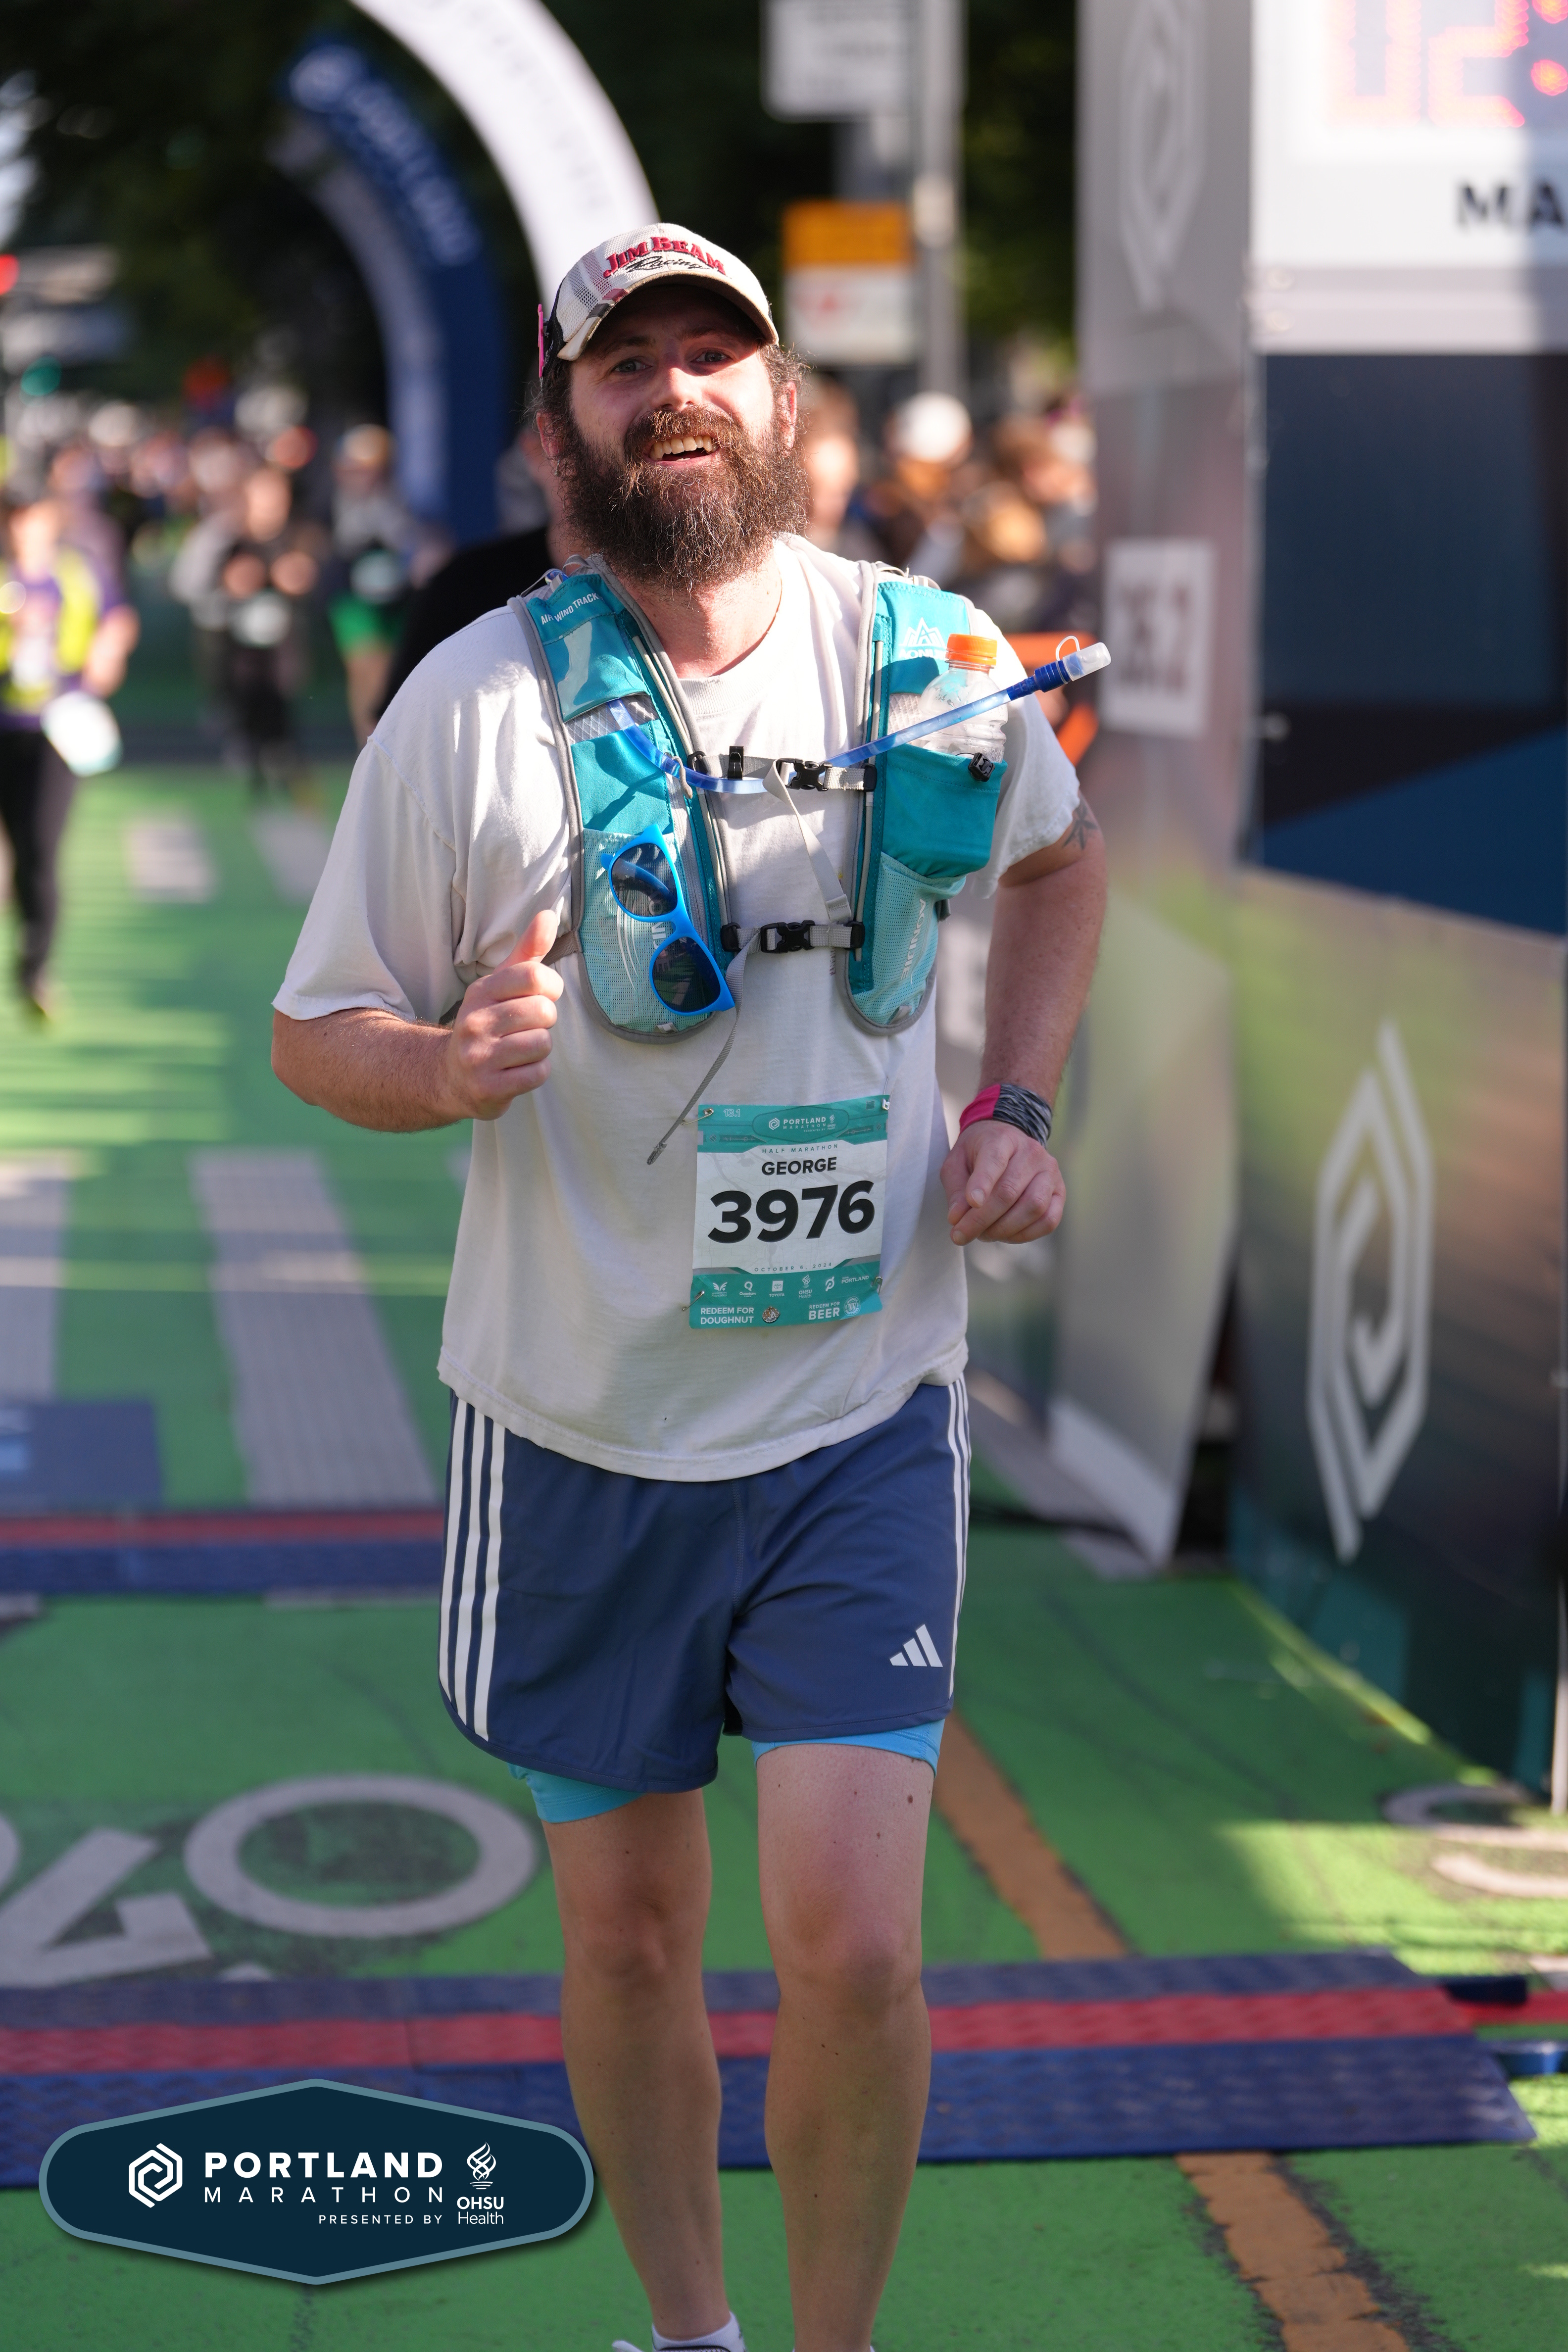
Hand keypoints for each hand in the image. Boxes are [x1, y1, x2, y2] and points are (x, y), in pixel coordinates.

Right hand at [443, 910, 562, 1120]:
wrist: (452, 1076)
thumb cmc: (489, 1024)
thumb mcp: (501, 986)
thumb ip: (527, 952)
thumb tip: (548, 914)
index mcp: (480, 992)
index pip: (534, 975)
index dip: (550, 987)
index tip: (539, 996)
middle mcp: (474, 1022)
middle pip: (543, 1012)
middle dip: (545, 1022)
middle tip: (526, 1028)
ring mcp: (478, 1056)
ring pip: (542, 1044)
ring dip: (540, 1049)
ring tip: (519, 1050)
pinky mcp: (487, 1088)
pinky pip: (538, 1074)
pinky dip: (536, 1073)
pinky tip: (517, 1071)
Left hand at [939, 1120, 1063, 1245]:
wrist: (1007, 1142)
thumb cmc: (978, 1155)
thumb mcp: (956, 1163)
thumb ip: (955, 1189)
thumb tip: (957, 1218)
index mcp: (1002, 1139)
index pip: (994, 1160)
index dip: (983, 1184)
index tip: (972, 1203)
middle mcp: (1031, 1153)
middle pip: (1009, 1191)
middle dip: (982, 1219)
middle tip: (960, 1235)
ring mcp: (1050, 1172)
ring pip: (1033, 1207)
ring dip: (1004, 1229)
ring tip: (983, 1234)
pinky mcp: (1059, 1192)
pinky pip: (1049, 1220)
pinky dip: (1025, 1234)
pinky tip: (1005, 1235)